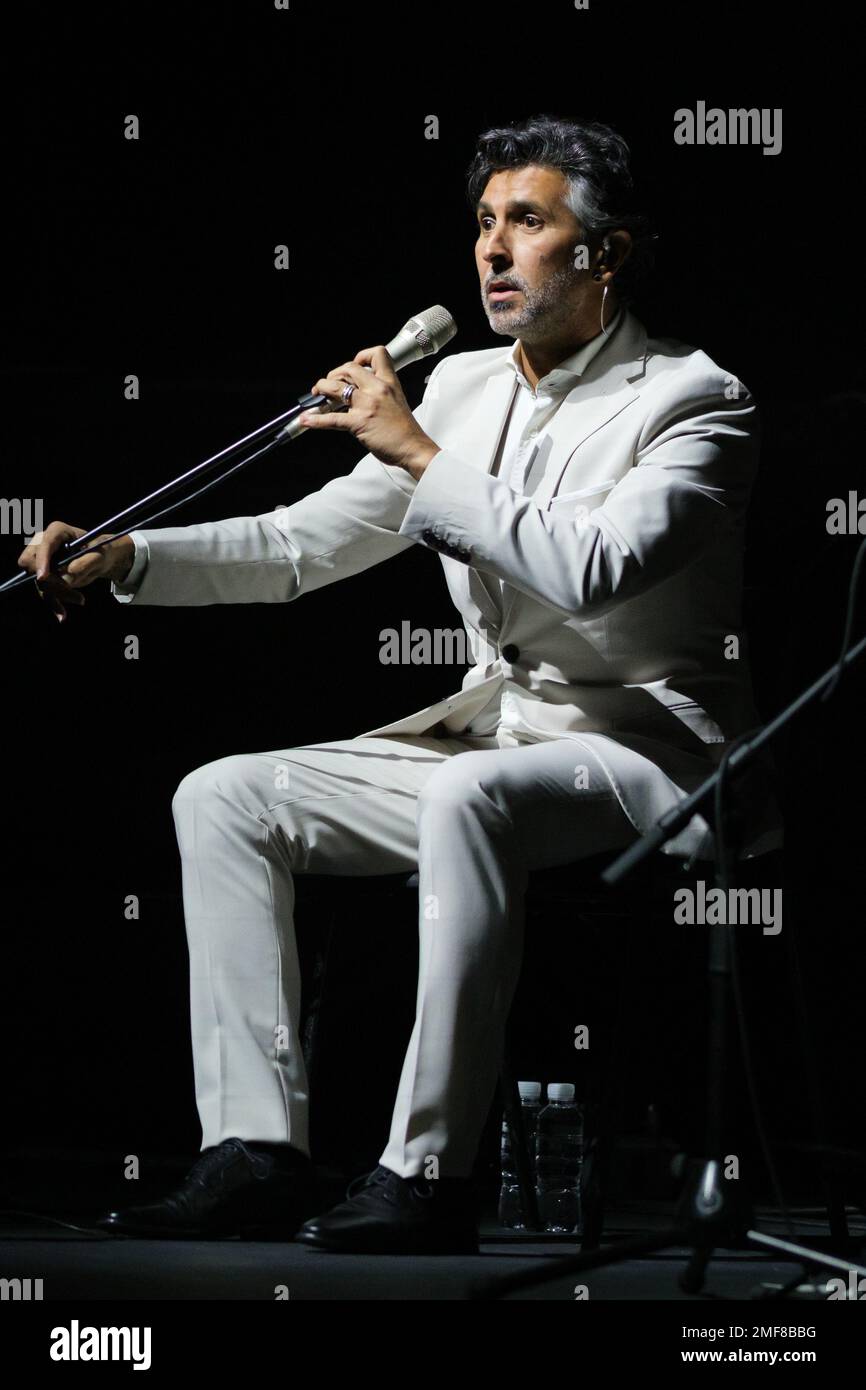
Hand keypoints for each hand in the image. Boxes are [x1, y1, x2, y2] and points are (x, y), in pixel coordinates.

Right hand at [16, 522, 134, 622]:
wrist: (102, 558)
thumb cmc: (101, 550)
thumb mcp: (99, 555)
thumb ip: (85, 563)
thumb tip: (67, 577)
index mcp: (57, 532)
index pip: (43, 545)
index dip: (41, 560)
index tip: (43, 577)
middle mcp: (45, 545)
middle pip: (32, 564)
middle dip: (48, 580)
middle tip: (68, 588)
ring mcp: (43, 561)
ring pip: (40, 582)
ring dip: (57, 594)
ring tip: (80, 599)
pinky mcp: (47, 577)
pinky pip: (45, 593)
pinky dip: (54, 604)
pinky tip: (62, 616)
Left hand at [302, 345, 439, 478]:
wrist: (414, 447)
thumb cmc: (406, 430)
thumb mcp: (396, 401)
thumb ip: (379, 393)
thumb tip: (360, 393)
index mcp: (389, 382)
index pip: (376, 354)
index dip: (361, 357)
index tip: (354, 365)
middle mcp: (377, 389)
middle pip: (348, 368)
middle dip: (333, 374)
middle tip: (329, 385)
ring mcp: (367, 405)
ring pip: (335, 388)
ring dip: (321, 389)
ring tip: (317, 395)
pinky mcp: (359, 423)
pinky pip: (331, 419)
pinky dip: (316, 420)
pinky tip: (307, 420)